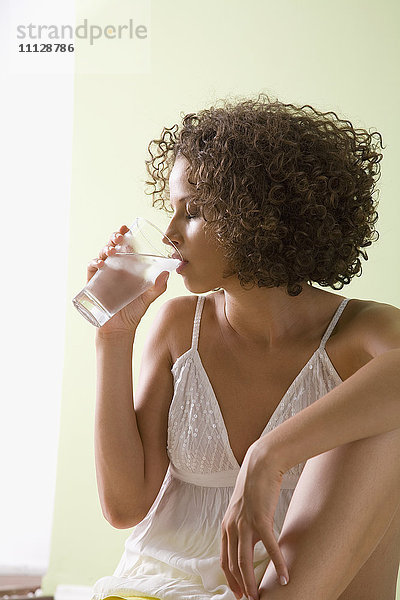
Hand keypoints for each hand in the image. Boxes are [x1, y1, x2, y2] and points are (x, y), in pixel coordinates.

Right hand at [87, 225, 169, 335]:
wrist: (120, 329)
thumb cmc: (134, 311)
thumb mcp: (148, 297)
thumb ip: (158, 286)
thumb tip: (167, 272)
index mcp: (128, 267)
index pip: (125, 246)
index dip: (124, 235)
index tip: (126, 227)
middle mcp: (115, 268)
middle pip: (112, 247)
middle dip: (113, 238)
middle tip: (119, 236)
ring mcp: (104, 275)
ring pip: (101, 255)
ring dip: (105, 249)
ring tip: (111, 250)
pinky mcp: (94, 284)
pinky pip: (91, 270)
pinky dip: (94, 264)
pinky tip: (100, 264)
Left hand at [220, 439, 289, 599]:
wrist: (261, 465)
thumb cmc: (254, 487)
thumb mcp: (243, 510)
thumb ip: (243, 527)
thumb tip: (251, 544)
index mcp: (227, 526)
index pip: (225, 560)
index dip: (231, 579)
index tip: (238, 593)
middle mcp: (232, 526)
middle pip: (233, 565)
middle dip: (241, 585)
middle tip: (250, 599)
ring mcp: (245, 523)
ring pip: (245, 561)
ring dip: (252, 581)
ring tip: (260, 595)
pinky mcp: (261, 519)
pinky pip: (269, 547)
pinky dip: (277, 563)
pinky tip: (285, 576)